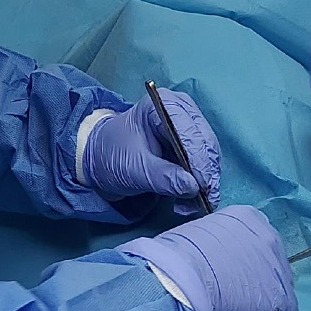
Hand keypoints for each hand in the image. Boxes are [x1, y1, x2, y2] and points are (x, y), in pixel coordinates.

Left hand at [80, 89, 219, 215]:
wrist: (100, 160)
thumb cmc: (112, 156)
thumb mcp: (134, 169)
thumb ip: (164, 177)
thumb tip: (193, 187)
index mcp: (164, 104)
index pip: (190, 132)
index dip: (199, 160)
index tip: (202, 187)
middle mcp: (182, 110)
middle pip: (205, 143)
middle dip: (205, 174)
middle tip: (203, 202)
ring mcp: (188, 126)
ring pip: (210, 155)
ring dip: (205, 182)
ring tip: (192, 206)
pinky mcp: (190, 144)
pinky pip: (204, 164)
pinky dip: (201, 184)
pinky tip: (191, 201)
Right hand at [120, 205, 297, 310]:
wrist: (182, 280)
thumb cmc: (179, 256)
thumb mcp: (200, 233)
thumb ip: (217, 241)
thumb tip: (215, 256)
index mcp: (249, 217)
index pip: (255, 238)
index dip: (243, 257)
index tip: (228, 268)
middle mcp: (271, 236)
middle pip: (271, 259)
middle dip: (257, 273)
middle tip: (234, 287)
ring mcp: (280, 268)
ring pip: (279, 284)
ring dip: (262, 294)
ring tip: (237, 305)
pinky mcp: (283, 300)